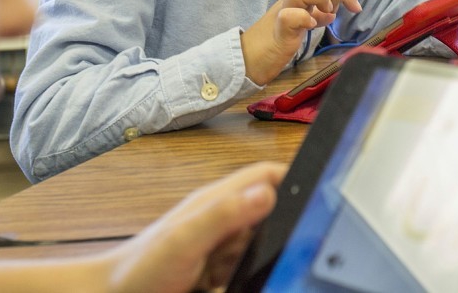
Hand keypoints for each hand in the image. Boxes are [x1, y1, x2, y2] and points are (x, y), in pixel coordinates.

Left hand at [105, 162, 286, 292]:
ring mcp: (220, 245)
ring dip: (263, 257)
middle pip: (272, 211)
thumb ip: (223, 215)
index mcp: (216, 201)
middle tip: (282, 249)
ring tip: (230, 273)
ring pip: (261, 242)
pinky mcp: (218, 270)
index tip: (320, 192)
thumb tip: (266, 192)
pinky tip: (231, 285)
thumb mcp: (184, 241)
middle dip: (282, 228)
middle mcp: (221, 220)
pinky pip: (248, 267)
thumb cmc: (138, 270)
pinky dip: (250, 275)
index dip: (295, 177)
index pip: (267, 175)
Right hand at [241, 0, 361, 84]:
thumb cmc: (278, 39)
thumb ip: (317, 14)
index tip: (356, 8)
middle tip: (335, 11)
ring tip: (323, 16)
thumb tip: (332, 12)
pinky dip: (304, 19)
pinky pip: (289, 16)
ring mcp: (283, 13)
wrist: (250, 57)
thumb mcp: (302, 24)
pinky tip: (311, 27)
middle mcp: (291, 0)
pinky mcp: (278, 30)